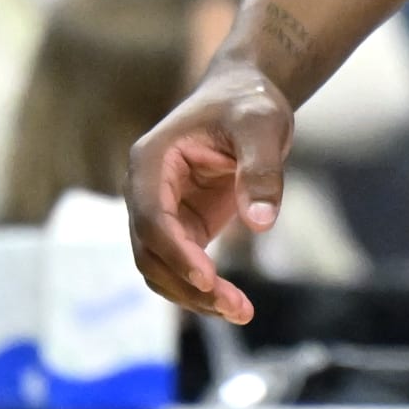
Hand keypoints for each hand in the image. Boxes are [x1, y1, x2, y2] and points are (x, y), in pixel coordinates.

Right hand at [126, 61, 295, 325]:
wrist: (246, 97)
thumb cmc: (249, 103)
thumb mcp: (262, 125)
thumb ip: (261, 170)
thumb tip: (261, 224)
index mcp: (151, 161)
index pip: (153, 218)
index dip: (176, 251)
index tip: (208, 278)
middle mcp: (145, 190)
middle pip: (150, 252)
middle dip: (188, 284)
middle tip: (236, 307)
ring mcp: (160, 211)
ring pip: (160, 268)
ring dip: (193, 295)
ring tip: (241, 311)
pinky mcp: (181, 226)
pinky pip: (181, 266)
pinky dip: (202, 288)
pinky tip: (233, 304)